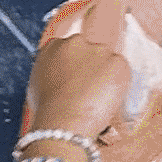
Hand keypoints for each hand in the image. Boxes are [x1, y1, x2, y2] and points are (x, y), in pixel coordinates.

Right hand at [23, 24, 132, 153]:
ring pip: (109, 60)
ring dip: (108, 75)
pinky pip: (123, 70)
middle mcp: (76, 42)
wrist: (63, 119)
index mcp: (54, 45)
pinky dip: (120, 83)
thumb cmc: (48, 108)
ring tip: (99, 97)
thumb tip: (61, 73)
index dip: (78, 65)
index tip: (80, 77)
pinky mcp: (117, 62)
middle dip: (93, 67)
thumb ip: (52, 69)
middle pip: (91, 51)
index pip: (71, 48)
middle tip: (91, 89)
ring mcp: (99, 51)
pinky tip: (109, 97)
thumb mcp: (38, 81)